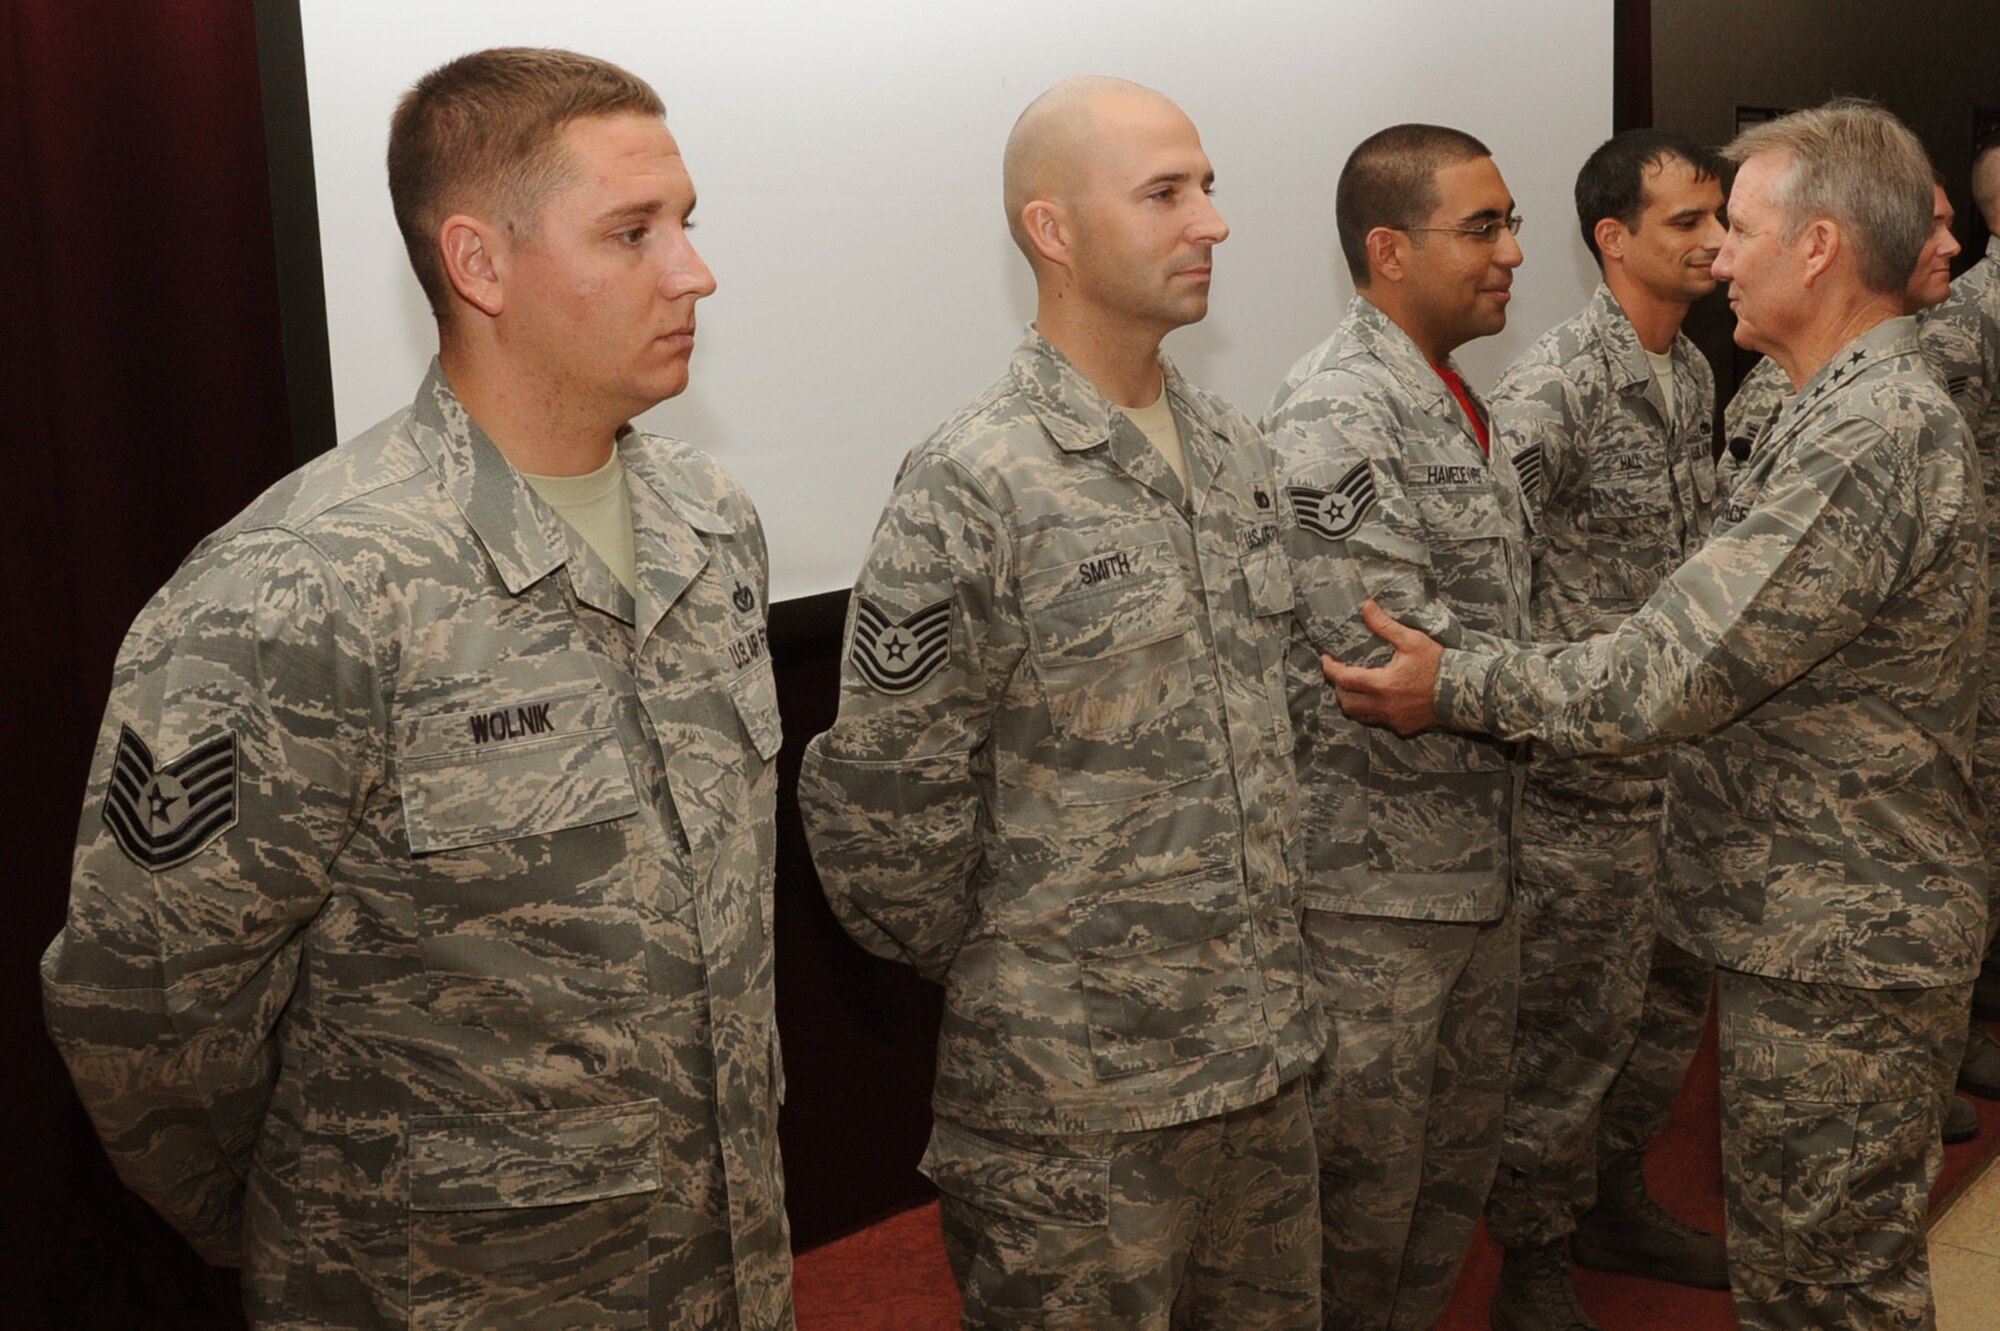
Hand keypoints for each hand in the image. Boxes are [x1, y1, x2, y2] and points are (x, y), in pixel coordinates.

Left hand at [1321, 600, 1443, 735]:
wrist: (1465, 691)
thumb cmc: (1439, 664)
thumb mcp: (1412, 640)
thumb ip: (1385, 625)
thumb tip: (1366, 607)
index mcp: (1381, 685)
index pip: (1343, 679)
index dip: (1330, 668)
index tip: (1325, 658)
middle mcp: (1383, 706)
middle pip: (1346, 701)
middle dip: (1339, 686)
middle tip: (1340, 671)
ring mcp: (1393, 720)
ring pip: (1360, 715)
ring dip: (1352, 701)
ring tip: (1355, 685)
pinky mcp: (1403, 728)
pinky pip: (1378, 721)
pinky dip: (1371, 710)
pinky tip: (1378, 698)